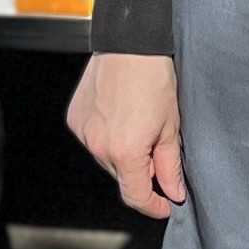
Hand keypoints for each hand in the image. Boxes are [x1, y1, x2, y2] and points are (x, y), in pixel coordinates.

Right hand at [67, 52, 184, 218]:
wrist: (129, 43)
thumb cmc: (153, 76)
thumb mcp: (171, 126)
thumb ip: (170, 166)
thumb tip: (174, 192)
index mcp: (125, 152)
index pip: (136, 196)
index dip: (153, 205)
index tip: (165, 204)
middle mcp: (98, 145)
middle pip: (122, 177)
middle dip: (142, 172)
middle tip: (157, 148)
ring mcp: (83, 132)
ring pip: (106, 159)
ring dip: (123, 154)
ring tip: (138, 124)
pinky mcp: (75, 118)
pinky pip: (93, 139)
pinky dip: (107, 136)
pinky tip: (120, 116)